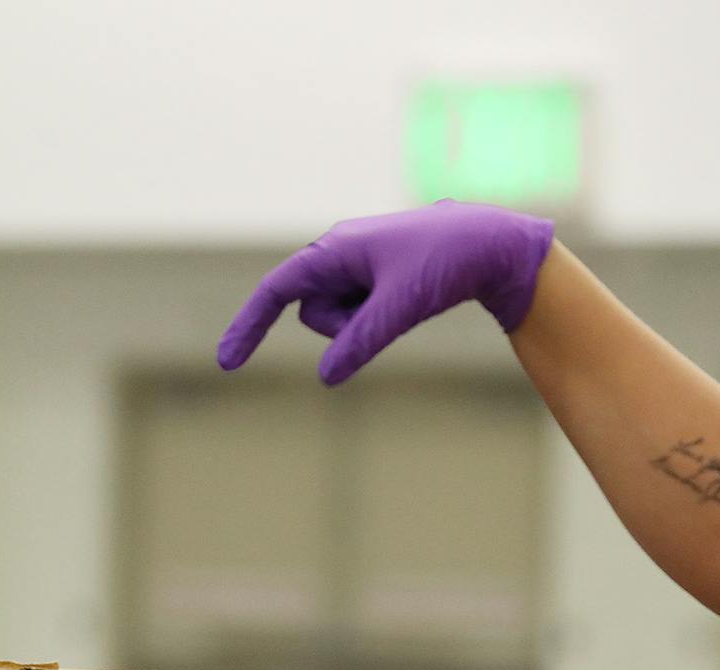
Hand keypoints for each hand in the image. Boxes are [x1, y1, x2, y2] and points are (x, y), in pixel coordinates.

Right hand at [217, 201, 554, 385]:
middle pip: (312, 313)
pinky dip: (376, 320)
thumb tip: (326, 377)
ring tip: (405, 302)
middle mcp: (339, 254)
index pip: (276, 291)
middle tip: (391, 312)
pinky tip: (409, 300)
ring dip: (362, 325)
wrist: (492, 243)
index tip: (227, 363)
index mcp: (335, 249)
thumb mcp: (401, 306)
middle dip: (341, 329)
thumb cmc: (446, 261)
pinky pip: (358, 315)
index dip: (249, 327)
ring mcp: (356, 268)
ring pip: (336, 319)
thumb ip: (360, 342)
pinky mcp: (373, 280)